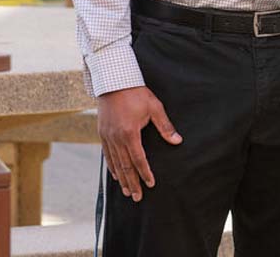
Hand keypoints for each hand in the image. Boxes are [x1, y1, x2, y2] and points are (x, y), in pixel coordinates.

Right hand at [97, 86, 181, 201]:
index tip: (150, 184)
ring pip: (115, 163)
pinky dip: (111, 166)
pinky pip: (106, 154)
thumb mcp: (154, 107)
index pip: (138, 159)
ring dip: (121, 178)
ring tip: (126, 191)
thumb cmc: (136, 93)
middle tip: (137, 197)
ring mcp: (107, 136)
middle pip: (125, 166)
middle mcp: (116, 138)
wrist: (113, 81)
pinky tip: (115, 175)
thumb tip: (177, 141)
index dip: (145, 173)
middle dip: (132, 182)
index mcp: (130, 133)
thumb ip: (165, 126)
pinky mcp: (102, 133)